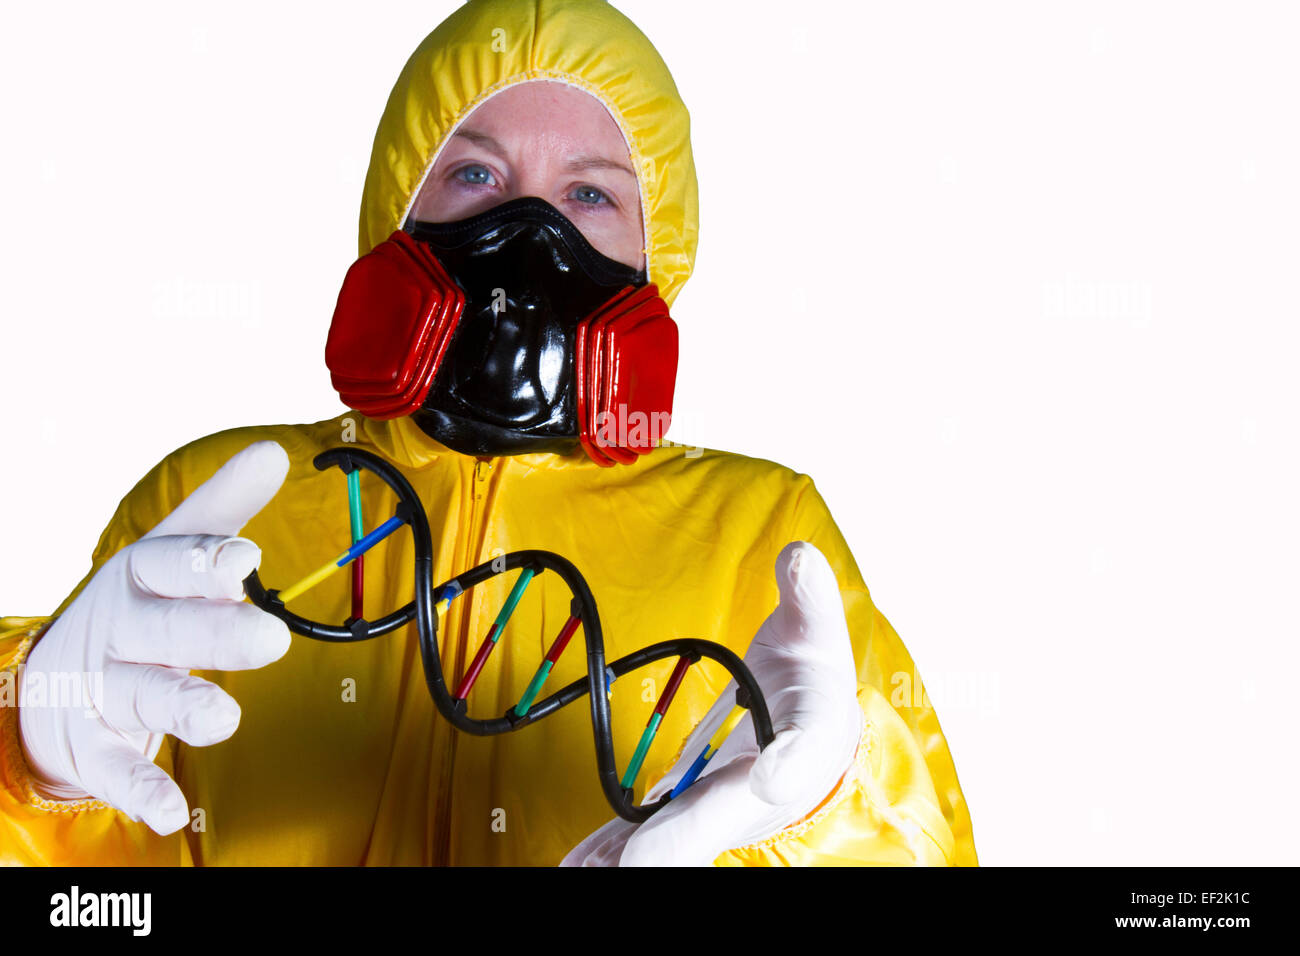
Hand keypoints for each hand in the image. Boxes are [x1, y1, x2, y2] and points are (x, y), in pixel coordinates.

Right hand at [18, 441, 291, 834]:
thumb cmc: (139, 604)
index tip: (244, 559)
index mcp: (142, 578)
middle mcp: (123, 631)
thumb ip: (222, 509)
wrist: (53, 675)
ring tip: (223, 720)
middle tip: (270, 640)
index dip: (204, 563)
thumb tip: (271, 450)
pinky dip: (142, 791)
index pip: (171, 565)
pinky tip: (169, 812)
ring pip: (145, 697)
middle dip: (215, 635)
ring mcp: (105, 690)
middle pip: (169, 631)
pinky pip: (119, 769)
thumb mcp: (172, 552)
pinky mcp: (95, 746)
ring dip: (183, 707)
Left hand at [561, 541, 862, 865]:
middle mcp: (754, 790)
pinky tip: (577, 866)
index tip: (769, 774)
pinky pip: (643, 835)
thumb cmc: (814, 689)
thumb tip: (798, 558)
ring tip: (581, 873)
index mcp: (802, 743)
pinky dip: (610, 851)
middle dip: (674, 844)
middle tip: (636, 864)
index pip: (797, 753)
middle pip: (713, 819)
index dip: (786, 765)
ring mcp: (713, 808)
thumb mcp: (817, 634)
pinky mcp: (683, 810)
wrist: (815, 742)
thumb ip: (809, 597)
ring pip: (672, 840)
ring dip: (629, 857)